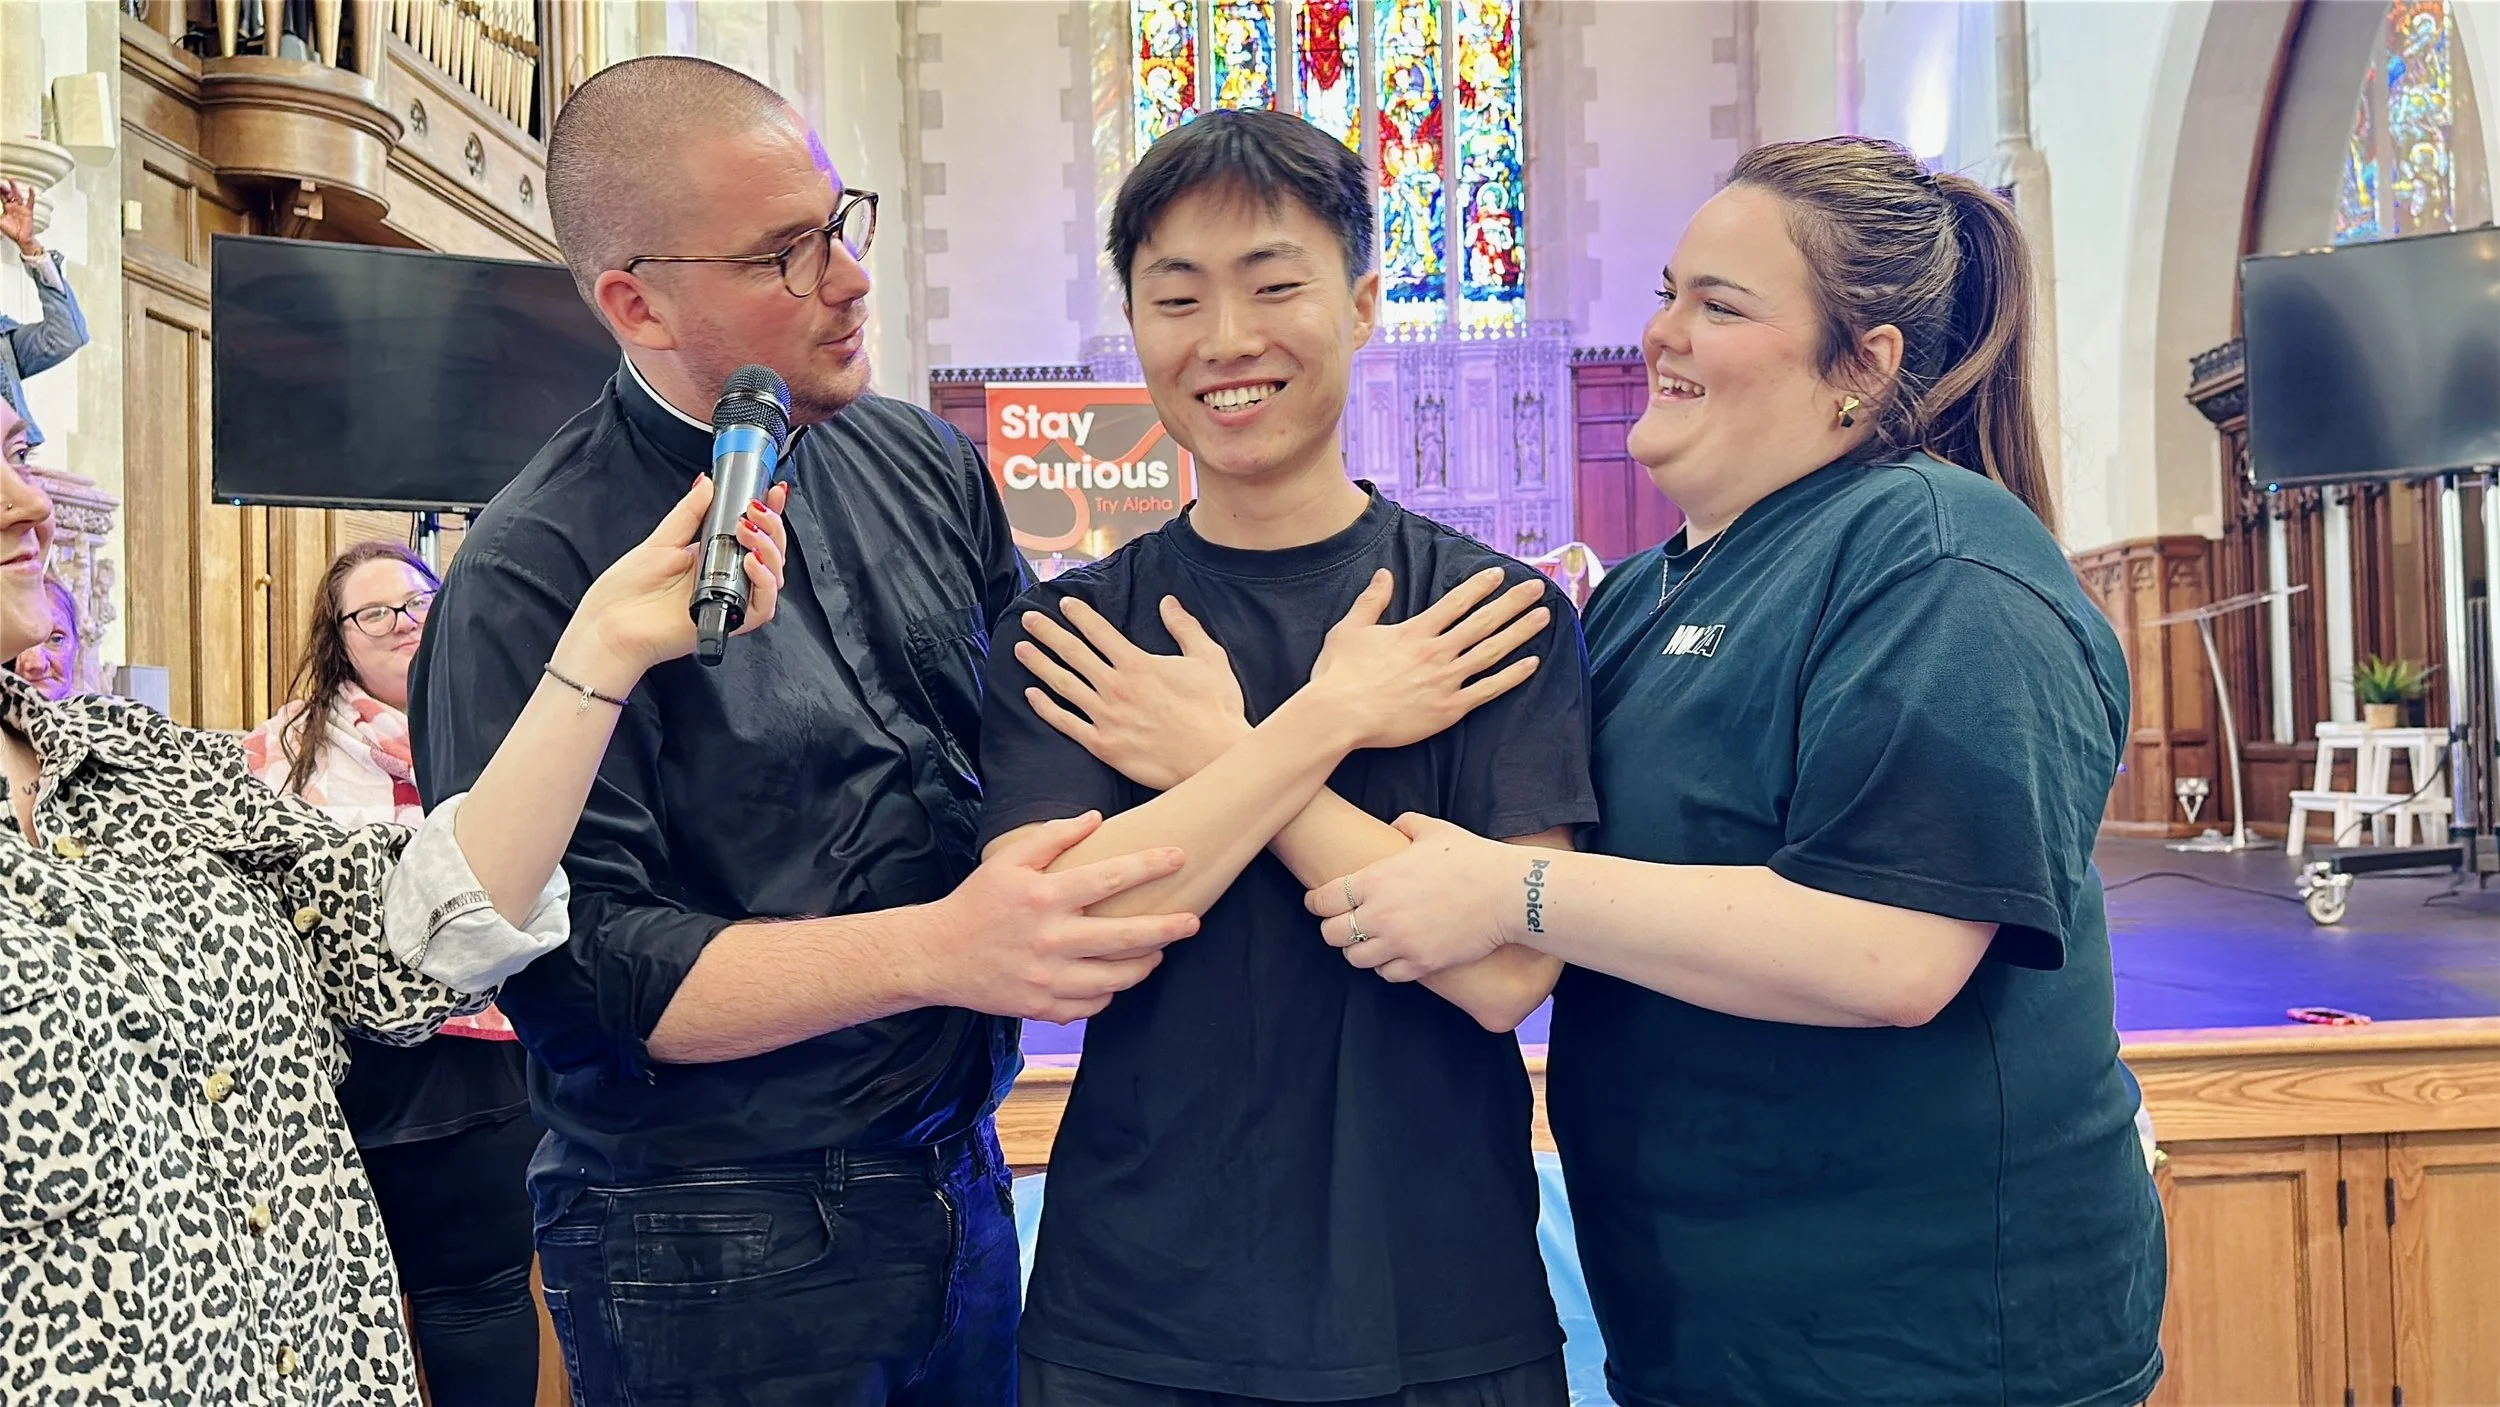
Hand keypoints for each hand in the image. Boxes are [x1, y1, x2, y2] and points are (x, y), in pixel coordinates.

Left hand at [0, 183, 37, 255]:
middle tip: (0, 183)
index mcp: (7, 208)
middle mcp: (14, 206)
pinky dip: (31, 195)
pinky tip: (31, 188)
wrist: (21, 239)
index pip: (1, 196)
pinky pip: (30, 202)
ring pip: (17, 195)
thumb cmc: (12, 232)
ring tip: (11, 180)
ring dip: (14, 188)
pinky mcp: (28, 211)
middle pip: (8, 194)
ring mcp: (21, 208)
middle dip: (4, 188)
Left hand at [557, 476, 788, 684]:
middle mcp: (727, 579)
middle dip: (772, 527)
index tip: (774, 490)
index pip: (753, 534)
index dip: (771, 513)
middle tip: (755, 512)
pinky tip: (751, 562)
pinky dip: (764, 582)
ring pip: (773, 578)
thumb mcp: (662, 540)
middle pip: (771, 554)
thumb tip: (707, 483)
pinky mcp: (729, 622)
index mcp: (713, 558)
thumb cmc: (627, 590)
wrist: (610, 624)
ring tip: (748, 533)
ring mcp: (730, 600)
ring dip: (769, 550)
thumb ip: (689, 512)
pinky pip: (763, 607)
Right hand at [926, 814, 1199, 1022]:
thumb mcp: (1007, 860)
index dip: (1150, 866)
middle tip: (1192, 922)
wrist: (936, 956)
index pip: (1111, 878)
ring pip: (1118, 977)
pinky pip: (1094, 1003)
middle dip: (1168, 929)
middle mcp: (1051, 940)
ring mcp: (1049, 978)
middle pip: (1127, 937)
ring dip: (1146, 963)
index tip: (1179, 857)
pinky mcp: (1043, 1007)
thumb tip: (1095, 818)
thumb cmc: (976, 903)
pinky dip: (1111, 990)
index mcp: (1045, 898)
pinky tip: (1116, 976)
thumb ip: (1053, 837)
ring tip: (1159, 951)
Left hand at [1016, 595, 1251, 790]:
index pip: (1099, 632)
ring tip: (1020, 649)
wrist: (1214, 759)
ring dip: (1039, 664)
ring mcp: (1106, 716)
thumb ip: (1185, 628)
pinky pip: (1066, 723)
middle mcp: (1115, 686)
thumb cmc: (1216, 709)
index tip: (1064, 603)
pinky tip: (1031, 694)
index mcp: (1138, 663)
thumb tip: (1168, 602)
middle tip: (1029, 618)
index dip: (1079, 615)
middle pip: (1072, 652)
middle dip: (1048, 632)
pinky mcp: (1103, 745)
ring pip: (1063, 684)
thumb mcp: (1209, 658)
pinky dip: (1045, 708)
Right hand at [1304, 568, 1549, 750]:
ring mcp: (1445, 680)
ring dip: (1519, 632)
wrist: (1338, 716)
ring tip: (1543, 617)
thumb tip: (1385, 574)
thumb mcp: (1349, 628)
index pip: (1456, 602)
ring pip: (1491, 651)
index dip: (1480, 586)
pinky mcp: (1449, 708)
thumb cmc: (1338, 674)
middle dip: (1512, 602)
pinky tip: (1531, 664)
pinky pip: (1488, 690)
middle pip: (1483, 622)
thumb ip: (1371, 600)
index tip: (1501, 574)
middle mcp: (1436, 652)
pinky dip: (1511, 676)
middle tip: (1537, 588)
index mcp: (1415, 632)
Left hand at [1307, 814, 1517, 981]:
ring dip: (1358, 950)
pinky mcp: (1421, 963)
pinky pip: (1386, 974)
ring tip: (1369, 942)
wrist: (1507, 893)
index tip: (1319, 903)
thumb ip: (1406, 825)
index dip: (1316, 902)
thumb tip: (1395, 826)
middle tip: (1345, 923)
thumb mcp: (1433, 829)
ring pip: (1354, 959)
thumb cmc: (1471, 857)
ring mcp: (1400, 942)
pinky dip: (1385, 966)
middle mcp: (1380, 914)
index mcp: (1375, 879)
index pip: (1322, 900)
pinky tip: (1394, 955)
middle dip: (1334, 928)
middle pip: (1330, 934)